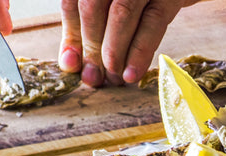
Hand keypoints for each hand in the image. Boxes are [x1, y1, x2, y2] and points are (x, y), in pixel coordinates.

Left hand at [59, 0, 201, 86]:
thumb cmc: (145, 1)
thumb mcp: (115, 9)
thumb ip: (92, 29)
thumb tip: (72, 63)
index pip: (73, 3)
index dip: (72, 36)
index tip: (73, 65)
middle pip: (92, 9)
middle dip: (91, 48)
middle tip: (95, 78)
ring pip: (121, 14)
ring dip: (114, 51)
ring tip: (114, 77)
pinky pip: (154, 23)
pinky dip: (141, 51)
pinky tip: (133, 73)